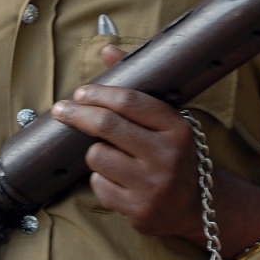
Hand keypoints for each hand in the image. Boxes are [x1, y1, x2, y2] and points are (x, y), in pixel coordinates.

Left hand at [51, 45, 202, 241]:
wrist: (198, 206)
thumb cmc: (174, 154)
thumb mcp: (166, 120)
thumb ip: (136, 85)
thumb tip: (107, 49)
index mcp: (176, 128)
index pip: (130, 101)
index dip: (99, 93)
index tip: (81, 92)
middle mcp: (166, 156)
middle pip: (107, 125)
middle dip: (78, 114)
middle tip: (61, 109)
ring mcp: (152, 185)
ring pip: (97, 156)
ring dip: (95, 153)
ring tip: (111, 155)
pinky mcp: (138, 210)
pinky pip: (98, 185)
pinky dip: (101, 179)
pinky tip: (118, 180)